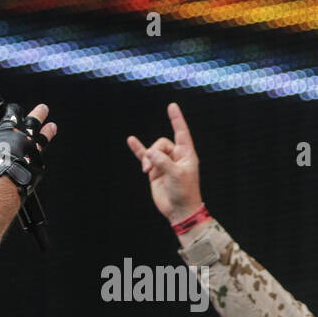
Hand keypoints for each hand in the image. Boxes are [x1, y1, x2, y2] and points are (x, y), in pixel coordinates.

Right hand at [0, 102, 56, 201]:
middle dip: (40, 113)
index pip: (14, 111)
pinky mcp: (39, 164)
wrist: (3, 181)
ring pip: (43, 137)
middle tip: (44, 109)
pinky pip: (39, 159)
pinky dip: (37, 158)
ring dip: (48, 131)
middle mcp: (25, 135)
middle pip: (35, 119)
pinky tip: (36, 158)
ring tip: (52, 126)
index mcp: (9, 126)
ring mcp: (34, 149)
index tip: (15, 111)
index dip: (14, 110)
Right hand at [126, 102, 202, 223]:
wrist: (179, 210)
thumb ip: (162, 161)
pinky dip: (138, 150)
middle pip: (161, 143)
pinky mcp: (154, 171)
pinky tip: (131, 140)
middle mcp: (175, 157)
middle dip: (154, 153)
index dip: (176, 119)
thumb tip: (149, 153)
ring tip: (146, 171)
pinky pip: (144, 157)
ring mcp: (164, 163)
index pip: (181, 133)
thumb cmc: (184, 192)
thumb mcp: (176, 175)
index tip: (172, 106)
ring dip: (147, 160)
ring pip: (152, 151)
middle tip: (150, 167)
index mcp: (186, 155)